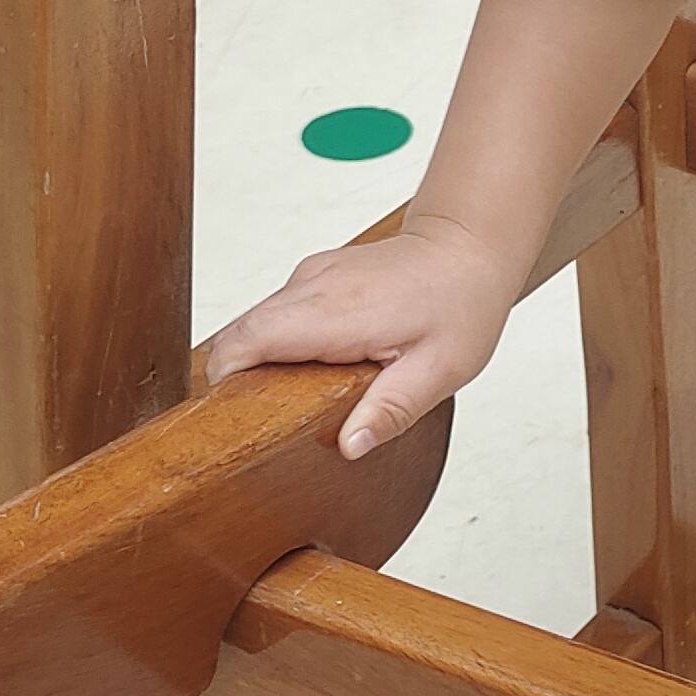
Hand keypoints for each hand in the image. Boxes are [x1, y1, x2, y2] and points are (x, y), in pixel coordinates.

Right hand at [205, 218, 522, 459]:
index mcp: (336, 310)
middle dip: (243, 382)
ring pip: (253, 326)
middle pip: (238, 336)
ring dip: (264, 363)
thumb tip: (349, 446)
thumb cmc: (461, 305)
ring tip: (306, 394)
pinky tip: (321, 366)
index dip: (226, 384)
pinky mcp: (312, 276)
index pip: (245, 341)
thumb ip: (390, 411)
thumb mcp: (438, 371)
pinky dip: (281, 345)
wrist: (468, 249)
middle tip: (276, 420)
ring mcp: (309, 275)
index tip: (238, 419)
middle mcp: (312, 284)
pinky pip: (275, 316)